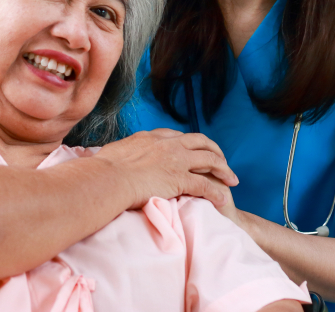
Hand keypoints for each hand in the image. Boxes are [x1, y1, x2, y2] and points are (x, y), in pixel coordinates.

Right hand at [93, 129, 237, 209]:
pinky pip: (205, 185)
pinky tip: (223, 199)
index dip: (191, 143)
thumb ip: (123, 154)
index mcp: (152, 137)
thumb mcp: (114, 153)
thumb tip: (114, 158)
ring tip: (232, 180)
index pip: (179, 136)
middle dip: (215, 151)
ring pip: (209, 161)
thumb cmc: (103, 170)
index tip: (196, 150)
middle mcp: (168, 144)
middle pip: (201, 143)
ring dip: (224, 170)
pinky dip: (216, 192)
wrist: (106, 178)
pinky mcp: (179, 178)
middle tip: (222, 162)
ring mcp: (176, 160)